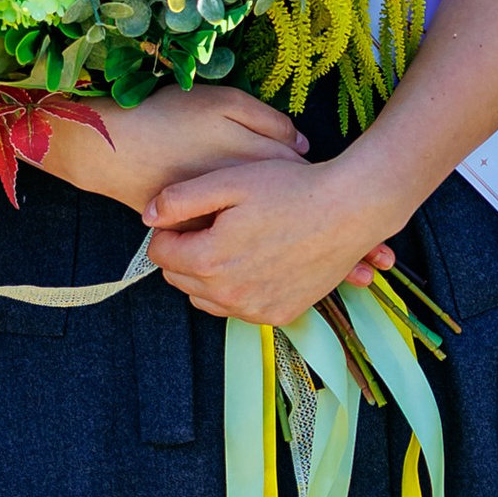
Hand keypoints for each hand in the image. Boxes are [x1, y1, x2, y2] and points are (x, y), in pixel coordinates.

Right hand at [39, 81, 307, 216]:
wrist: (112, 150)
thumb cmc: (168, 117)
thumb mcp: (222, 101)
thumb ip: (267, 120)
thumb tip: (301, 144)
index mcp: (257, 161)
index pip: (298, 171)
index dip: (301, 166)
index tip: (298, 160)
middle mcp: (245, 199)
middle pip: (282, 200)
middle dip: (288, 193)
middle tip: (282, 181)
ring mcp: (222, 219)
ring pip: (256, 221)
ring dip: (263, 213)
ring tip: (258, 197)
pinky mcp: (197, 232)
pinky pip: (227, 234)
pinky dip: (233, 226)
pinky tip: (228, 211)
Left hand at [143, 150, 400, 326]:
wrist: (350, 211)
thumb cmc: (291, 189)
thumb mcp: (229, 181)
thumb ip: (180, 199)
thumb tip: (147, 216)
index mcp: (208, 260)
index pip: (159, 253)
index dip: (169, 229)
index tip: (189, 213)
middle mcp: (227, 294)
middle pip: (179, 278)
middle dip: (184, 253)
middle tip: (211, 224)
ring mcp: (254, 309)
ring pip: (206, 298)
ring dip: (207, 275)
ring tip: (231, 242)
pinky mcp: (279, 315)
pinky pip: (238, 309)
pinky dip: (237, 290)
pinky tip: (254, 261)